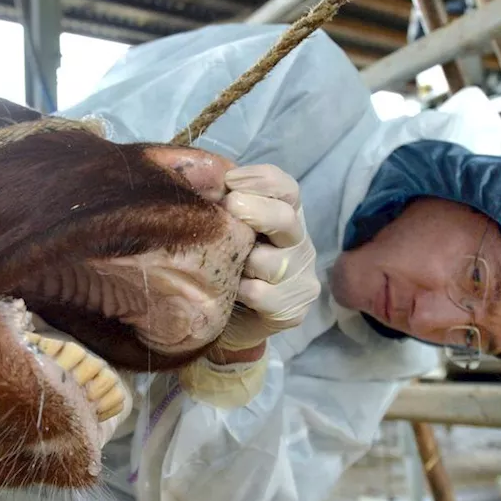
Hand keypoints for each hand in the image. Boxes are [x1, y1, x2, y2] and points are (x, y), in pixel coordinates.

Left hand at [214, 164, 320, 354]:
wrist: (226, 321)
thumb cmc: (222, 264)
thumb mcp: (221, 228)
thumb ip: (219, 202)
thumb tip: (200, 178)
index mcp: (284, 215)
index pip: (286, 188)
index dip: (261, 180)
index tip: (229, 182)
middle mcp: (299, 242)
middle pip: (285, 218)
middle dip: (254, 211)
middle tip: (228, 209)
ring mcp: (301, 277)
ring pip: (269, 260)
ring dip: (240, 261)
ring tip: (222, 266)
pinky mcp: (293, 309)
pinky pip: (260, 294)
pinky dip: (239, 292)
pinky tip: (229, 293)